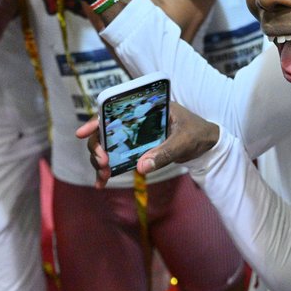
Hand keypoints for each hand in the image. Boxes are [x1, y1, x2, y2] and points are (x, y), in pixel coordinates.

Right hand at [73, 103, 221, 187]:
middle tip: (103, 162)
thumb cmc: (197, 133)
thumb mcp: (184, 141)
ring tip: (102, 177)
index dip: (96, 120)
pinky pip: (117, 158)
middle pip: (105, 130)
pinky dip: (107, 170)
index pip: (115, 109)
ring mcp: (134, 135)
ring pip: (107, 145)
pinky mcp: (136, 149)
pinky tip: (101, 183)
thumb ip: (164, 152)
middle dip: (98, 147)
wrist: (207, 143)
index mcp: (145, 107)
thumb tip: (140, 167)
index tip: (82, 133)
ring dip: (100, 160)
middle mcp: (135, 119)